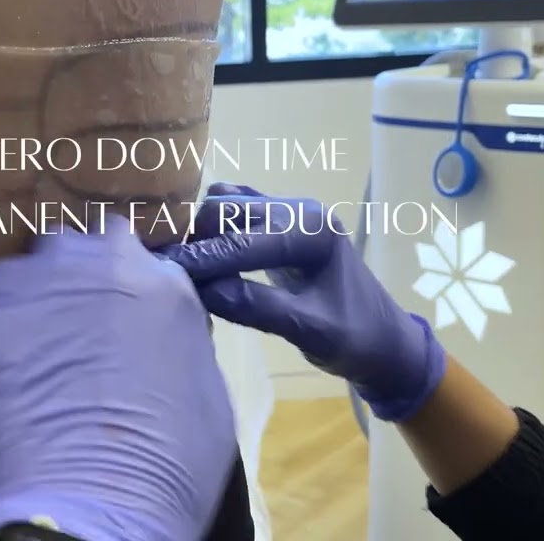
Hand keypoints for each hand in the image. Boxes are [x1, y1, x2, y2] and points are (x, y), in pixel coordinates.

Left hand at [0, 214, 236, 540]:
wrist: (97, 497)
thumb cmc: (170, 466)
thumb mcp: (210, 397)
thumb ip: (187, 344)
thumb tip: (167, 337)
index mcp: (172, 288)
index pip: (154, 266)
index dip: (139, 296)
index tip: (128, 321)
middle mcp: (116, 264)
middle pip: (102, 245)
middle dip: (97, 273)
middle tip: (87, 320)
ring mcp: (56, 276)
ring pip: (51, 253)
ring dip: (53, 281)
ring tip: (46, 326)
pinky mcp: (3, 300)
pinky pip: (4, 279)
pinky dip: (10, 301)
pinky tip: (12, 338)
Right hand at [160, 183, 445, 421]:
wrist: (383, 339)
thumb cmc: (353, 339)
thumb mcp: (307, 330)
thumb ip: (255, 306)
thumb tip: (201, 290)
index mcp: (313, 232)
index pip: (243, 239)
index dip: (200, 257)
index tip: (161, 272)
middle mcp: (300, 210)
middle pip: (227, 210)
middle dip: (193, 238)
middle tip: (159, 269)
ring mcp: (289, 210)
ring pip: (226, 204)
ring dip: (198, 228)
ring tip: (174, 262)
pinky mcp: (278, 220)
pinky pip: (234, 208)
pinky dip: (211, 224)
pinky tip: (193, 251)